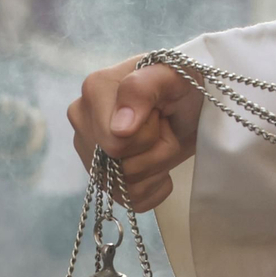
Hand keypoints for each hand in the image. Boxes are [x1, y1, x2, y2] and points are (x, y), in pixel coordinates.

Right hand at [66, 55, 204, 210]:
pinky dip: (155, 186)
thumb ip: (142, 89)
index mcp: (94, 91)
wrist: (192, 102)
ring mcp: (89, 152)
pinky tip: (160, 162)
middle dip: (156, 152)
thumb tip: (119, 130)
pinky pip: (131, 201)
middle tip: (165, 126)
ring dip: (158, 168)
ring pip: (126, 187)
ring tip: (162, 140)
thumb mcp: (174, 75)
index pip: (115, 144)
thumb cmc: (183, 85)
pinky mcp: (104, 177)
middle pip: (120, 168)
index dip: (148, 136)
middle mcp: (83, 121)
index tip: (160, 112)